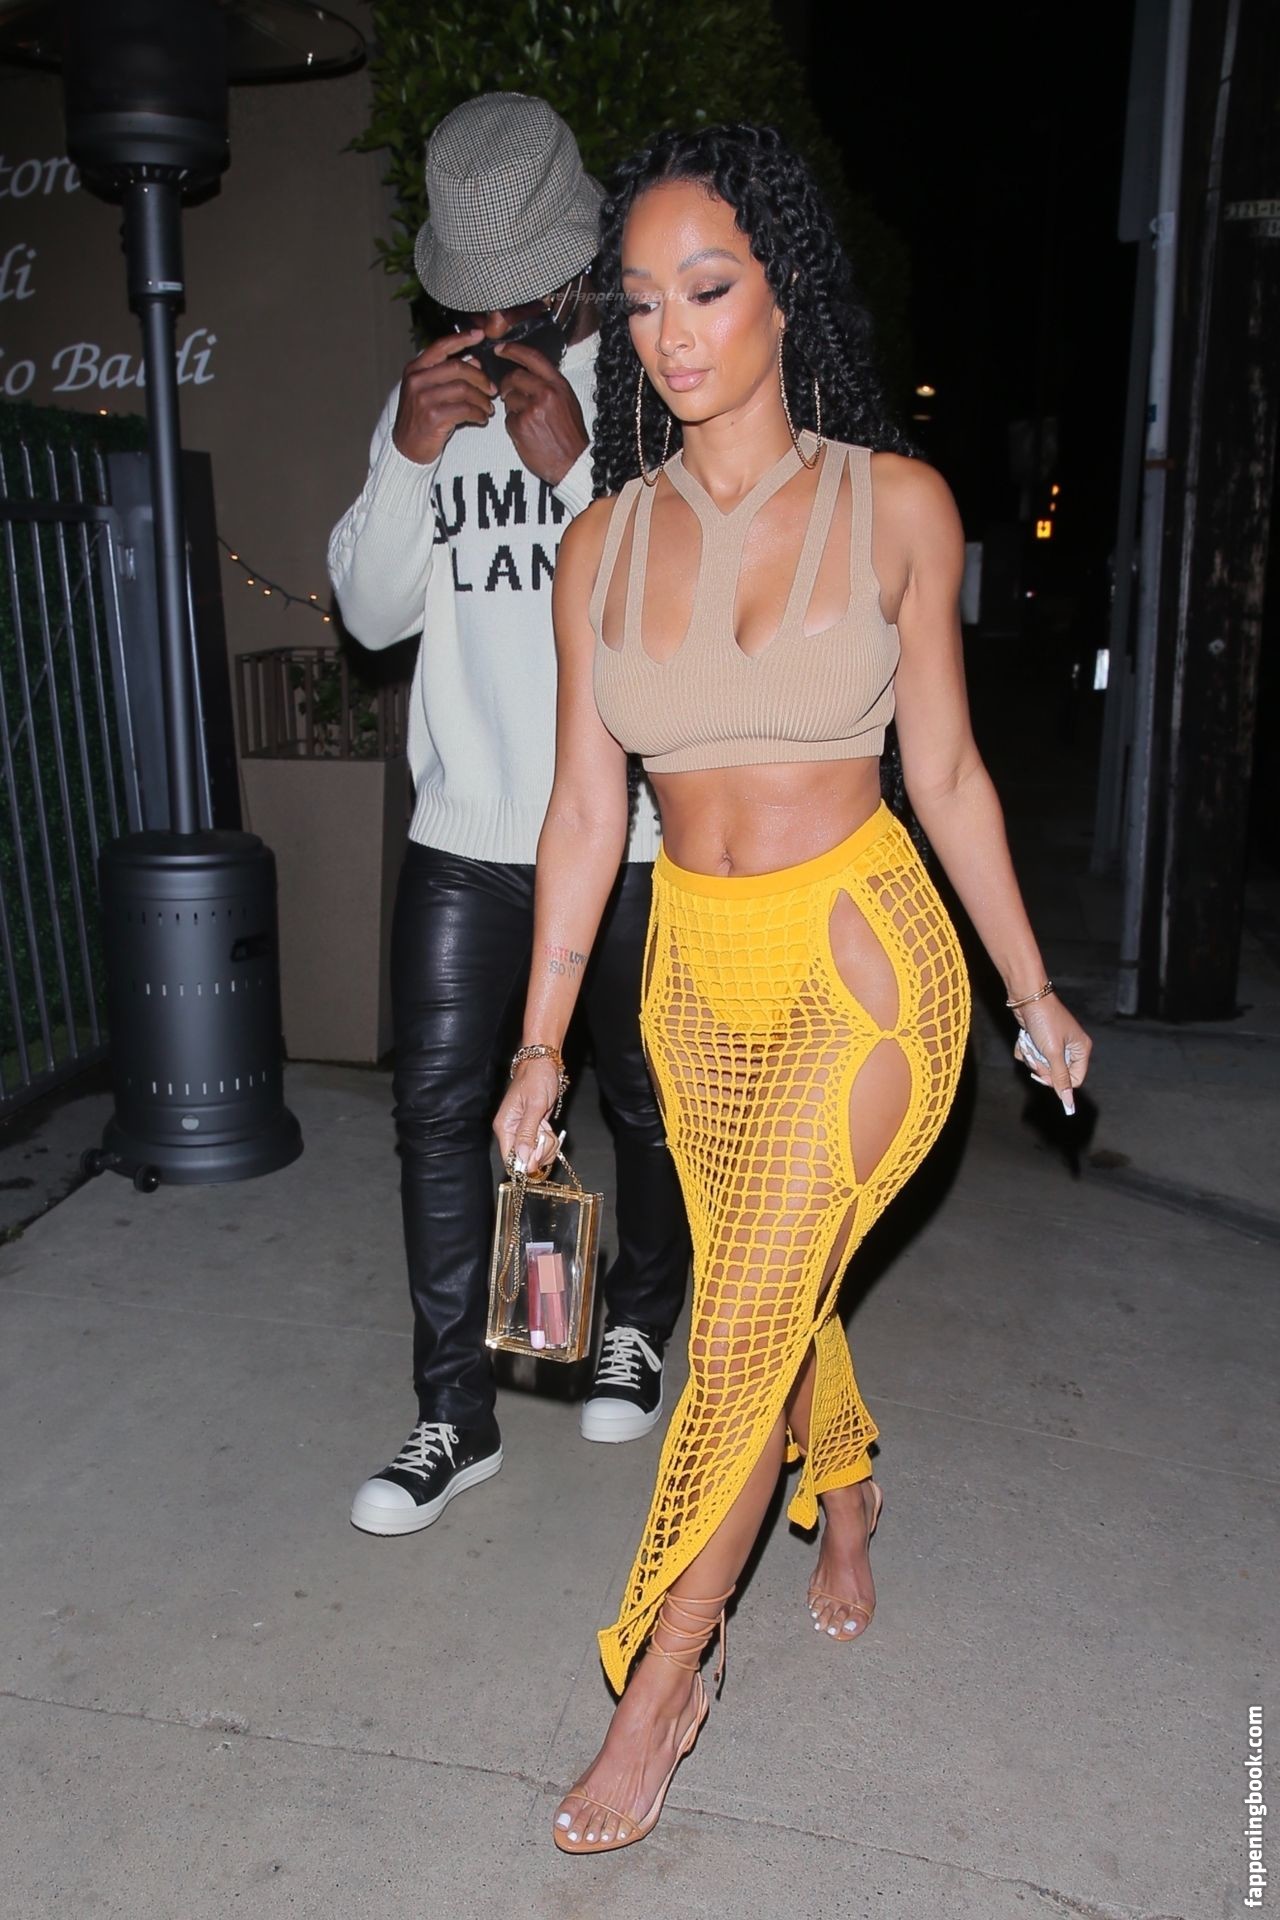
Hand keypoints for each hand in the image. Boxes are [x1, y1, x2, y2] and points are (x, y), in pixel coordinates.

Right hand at [390, 330, 495, 464]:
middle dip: (480, 378)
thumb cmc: (420, 418)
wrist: (406, 448)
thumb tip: (474, 361)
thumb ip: (448, 374)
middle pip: (458, 368)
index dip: (462, 339)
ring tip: (488, 408)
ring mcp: (423, 398)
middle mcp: (417, 380)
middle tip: (492, 389)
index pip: (441, 346)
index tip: (480, 334)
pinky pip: (464, 409)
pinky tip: (481, 418)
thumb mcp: (429, 391)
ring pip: (464, 390)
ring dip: (482, 399)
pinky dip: (478, 414)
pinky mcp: (433, 417)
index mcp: (415, 369)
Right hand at [493, 1057, 562, 1174]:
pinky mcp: (533, 1131)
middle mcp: (511, 1132)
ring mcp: (523, 1133)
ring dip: (547, 1146)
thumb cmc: (537, 1079)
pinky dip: (550, 1142)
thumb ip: (527, 1132)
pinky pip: (542, 1147)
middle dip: (540, 1152)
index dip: (526, 1162)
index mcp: (504, 1127)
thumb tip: (522, 1157)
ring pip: (536, 1156)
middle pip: (525, 1160)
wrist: (544, 1064)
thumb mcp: (535, 1105)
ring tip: (548, 1128)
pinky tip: (549, 1129)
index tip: (540, 1154)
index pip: (510, 1159)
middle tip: (546, 1132)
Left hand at [494, 341, 588, 484]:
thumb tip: (528, 374)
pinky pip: (507, 419)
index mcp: (559, 385)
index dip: (513, 350)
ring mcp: (532, 409)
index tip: (500, 349)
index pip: (532, 358)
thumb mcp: (568, 402)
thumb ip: (550, 385)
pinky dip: (513, 425)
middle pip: (514, 377)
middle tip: (508, 394)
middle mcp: (546, 393)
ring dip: (512, 408)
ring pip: (509, 399)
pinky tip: (526, 433)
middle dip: (508, 385)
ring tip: (527, 420)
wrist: (573, 463)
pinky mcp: (521, 425)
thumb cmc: (571, 436)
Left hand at [1012, 993, 1091, 1115]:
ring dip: (1031, 1057)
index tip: (1044, 1075)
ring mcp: (1054, 1043)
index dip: (1057, 1081)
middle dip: (1041, 1066)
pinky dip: (1025, 1049)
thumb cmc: (1044, 1021)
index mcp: (1081, 1049)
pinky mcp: (1040, 1040)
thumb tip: (1069, 1103)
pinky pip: (1031, 1055)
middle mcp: (1070, 1047)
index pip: (1074, 1080)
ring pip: (1041, 1065)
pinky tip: (1025, 1037)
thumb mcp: (1053, 1052)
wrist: (1027, 997)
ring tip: (1029, 1042)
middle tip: (1035, 1054)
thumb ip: (1060, 1078)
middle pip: (1055, 1073)